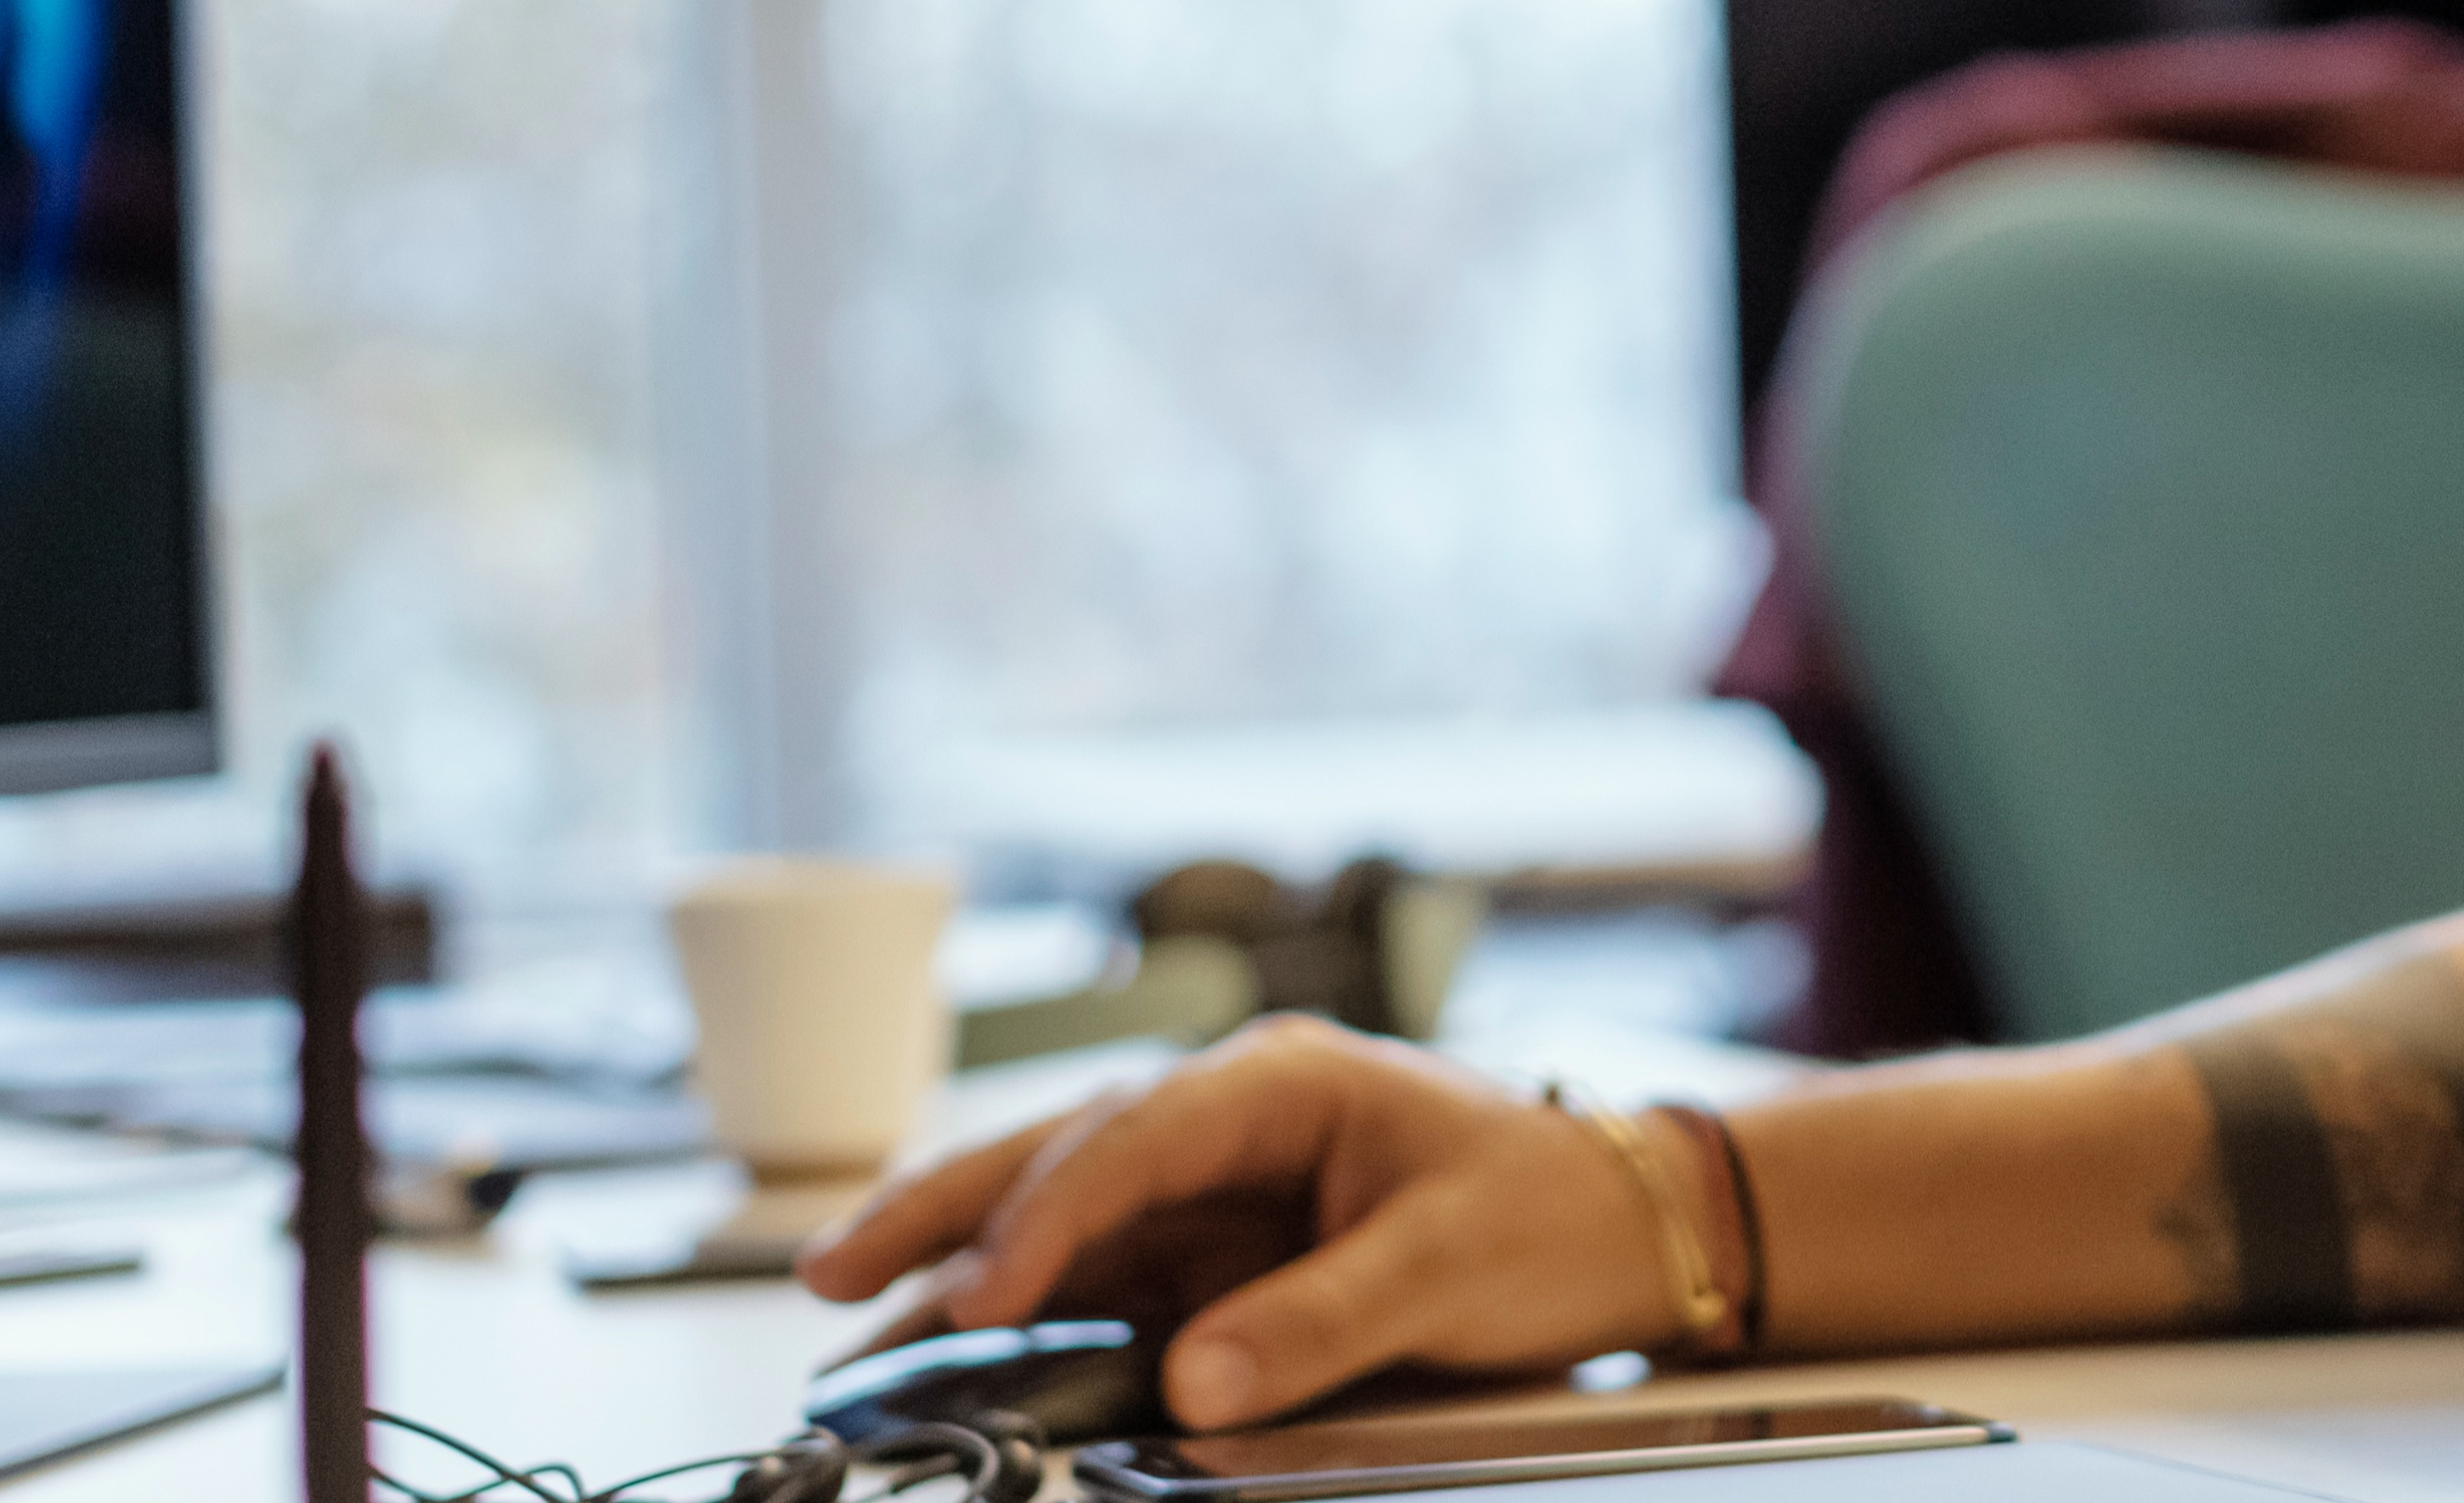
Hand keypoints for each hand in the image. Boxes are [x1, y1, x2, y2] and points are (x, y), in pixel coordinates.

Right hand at [797, 1018, 1711, 1428]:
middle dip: (944, 1209)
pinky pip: (1099, 1280)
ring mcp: (1214, 1188)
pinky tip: (944, 1347)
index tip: (990, 1290)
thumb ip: (1320, 1322)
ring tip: (846, 1315)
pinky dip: (1022, 1311)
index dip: (1055, 1215)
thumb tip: (1195, 1382)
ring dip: (959, 1261)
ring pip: (1060, 1214)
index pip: (1137, 1137)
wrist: (1631, 1229)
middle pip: (1061, 1153)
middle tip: (832, 1271)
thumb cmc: (1558, 1215)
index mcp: (1284, 1082)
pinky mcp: (1215, 1255)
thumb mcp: (1452, 1267)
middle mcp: (1229, 1122)